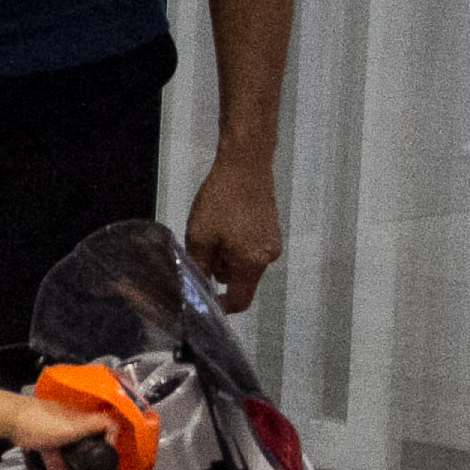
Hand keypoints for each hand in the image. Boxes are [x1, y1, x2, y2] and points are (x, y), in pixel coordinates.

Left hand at [11, 397, 112, 469]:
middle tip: (91, 469)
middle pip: (86, 438)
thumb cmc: (41, 422)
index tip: (108, 454)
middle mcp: (70, 420)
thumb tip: (115, 428)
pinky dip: (56, 466)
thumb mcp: (74, 427)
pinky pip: (53, 453)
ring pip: (68, 448)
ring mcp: (54, 428)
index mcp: (80, 416)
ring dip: (71, 465)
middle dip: (88, 455)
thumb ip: (95, 426)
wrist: (10, 420)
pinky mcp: (41, 437)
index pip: (104, 423)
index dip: (111, 438)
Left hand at [183, 154, 284, 313]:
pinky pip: (248, 246)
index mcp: (252, 263)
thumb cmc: (222, 200)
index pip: (240, 301)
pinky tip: (223, 222)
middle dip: (218, 270)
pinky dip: (234, 242)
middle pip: (240, 280)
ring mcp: (271, 241)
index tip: (203, 298)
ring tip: (210, 230)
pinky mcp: (270, 228)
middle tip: (200, 248)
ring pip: (242, 262)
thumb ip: (199, 267)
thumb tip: (198, 289)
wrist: (245, 164)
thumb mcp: (200, 237)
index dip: (220, 305)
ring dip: (225, 254)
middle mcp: (268, 257)